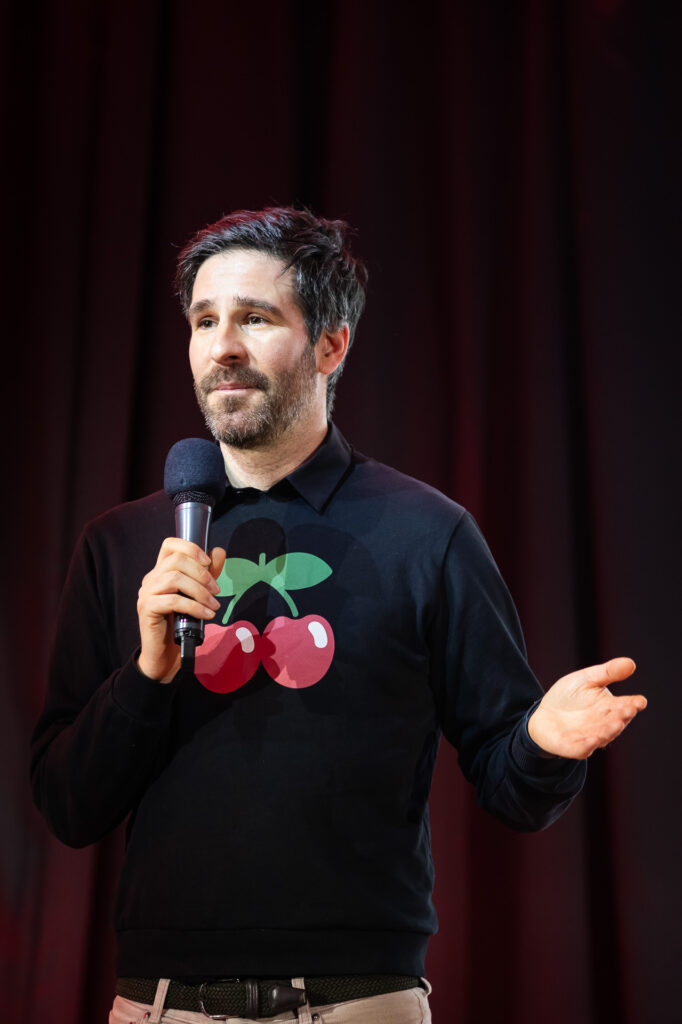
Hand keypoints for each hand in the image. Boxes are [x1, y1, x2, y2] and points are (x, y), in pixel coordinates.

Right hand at [136, 539, 225, 682]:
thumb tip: (219, 551)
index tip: (208, 562)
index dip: (190, 547)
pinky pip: (173, 601)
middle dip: (202, 574)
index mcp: (162, 571)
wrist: (166, 654)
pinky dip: (194, 607)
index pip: (170, 544)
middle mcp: (151, 578)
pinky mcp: (147, 608)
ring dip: (200, 591)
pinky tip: (207, 615)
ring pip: (175, 579)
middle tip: (217, 591)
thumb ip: (208, 573)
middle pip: (176, 560)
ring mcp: (147, 593)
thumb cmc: (181, 623)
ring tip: (214, 606)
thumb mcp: (198, 594)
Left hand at [527, 657, 646, 758]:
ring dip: (609, 730)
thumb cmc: (570, 697)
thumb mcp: (587, 679)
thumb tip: (631, 663)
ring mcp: (590, 737)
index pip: (625, 706)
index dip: (633, 704)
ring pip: (603, 735)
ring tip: (616, 723)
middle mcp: (604, 724)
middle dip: (622, 716)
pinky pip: (583, 748)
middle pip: (616, 721)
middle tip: (628, 709)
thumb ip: (608, 672)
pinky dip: (588, 744)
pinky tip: (594, 739)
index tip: (640, 701)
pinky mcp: (574, 748)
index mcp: (610, 707)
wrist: (544, 715)